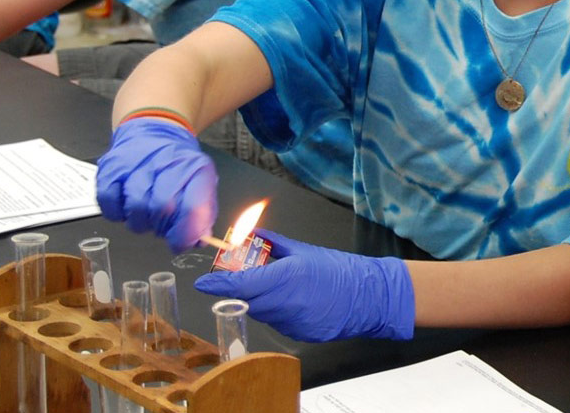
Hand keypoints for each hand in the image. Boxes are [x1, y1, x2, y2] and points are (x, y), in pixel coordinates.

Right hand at [95, 118, 216, 252]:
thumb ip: (202, 215)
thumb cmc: (177, 166)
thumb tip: (198, 241)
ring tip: (146, 213)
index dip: (185, 233)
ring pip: (136, 208)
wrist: (153, 133)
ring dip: (140, 222)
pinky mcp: (110, 168)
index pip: (193, 208)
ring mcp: (136, 164)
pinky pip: (109, 203)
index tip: (179, 242)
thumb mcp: (200, 185)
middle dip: (161, 227)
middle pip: (162, 208)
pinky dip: (117, 213)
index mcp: (195, 169)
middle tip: (161, 225)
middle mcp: (166, 163)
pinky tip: (126, 206)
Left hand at [195, 229, 414, 341]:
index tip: (202, 282)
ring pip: (261, 313)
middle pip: (246, 300)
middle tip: (247, 278)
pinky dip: (278, 312)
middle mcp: (284, 302)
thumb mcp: (303, 250)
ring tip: (280, 287)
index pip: (240, 284)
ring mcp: (291, 322)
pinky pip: (277, 323)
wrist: (367, 296)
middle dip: (242, 290)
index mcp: (285, 277)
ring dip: (261, 301)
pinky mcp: (298, 334)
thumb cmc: (338, 270)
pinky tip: (295, 302)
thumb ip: (272, 243)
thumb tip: (250, 235)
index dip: (217, 284)